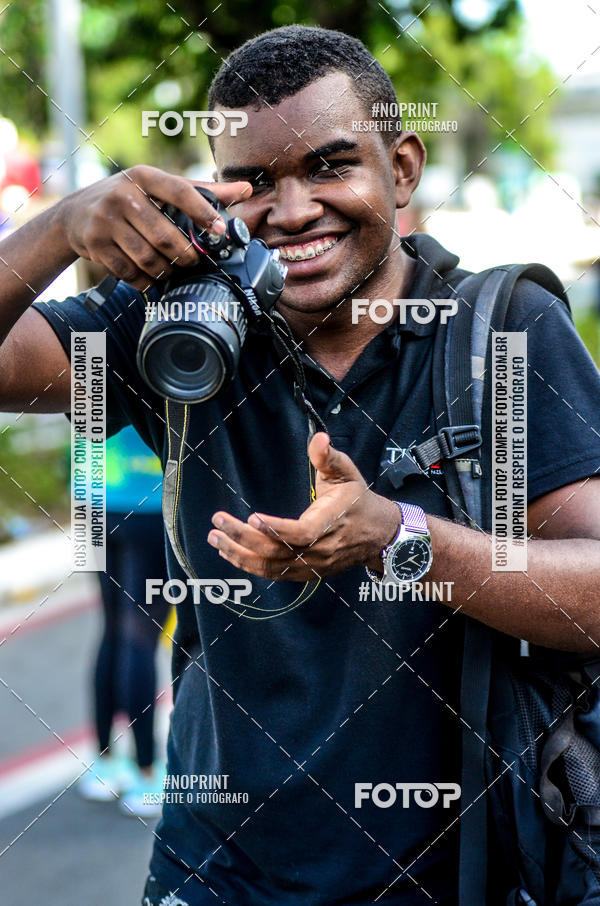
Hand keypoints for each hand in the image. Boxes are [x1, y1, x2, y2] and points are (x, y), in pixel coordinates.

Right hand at [57, 165, 251, 291]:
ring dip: (165, 271)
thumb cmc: (128, 198)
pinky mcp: (95, 244)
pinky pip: (129, 272)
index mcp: (143, 176)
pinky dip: (144, 280)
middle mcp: (123, 195)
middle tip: (192, 262)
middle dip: (184, 256)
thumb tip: (246, 190)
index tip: (219, 229)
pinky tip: (151, 277)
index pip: (179, 191)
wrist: (75, 214)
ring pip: (147, 258)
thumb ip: (201, 191)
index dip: (202, 212)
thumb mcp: (158, 187)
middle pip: (165, 236)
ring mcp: (106, 220)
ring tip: (171, 270)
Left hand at [207, 432, 401, 580]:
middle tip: (218, 522)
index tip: (252, 517)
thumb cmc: (357, 500)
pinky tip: (230, 552)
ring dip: (240, 554)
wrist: (377, 534)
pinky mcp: (306, 573)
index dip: (277, 529)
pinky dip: (250, 565)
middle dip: (244, 538)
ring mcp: (313, 565)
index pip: (302, 532)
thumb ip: (329, 457)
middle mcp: (321, 549)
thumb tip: (319, 438)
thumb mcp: (347, 473)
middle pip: (278, 551)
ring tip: (215, 538)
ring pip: (272, 567)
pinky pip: (274, 574)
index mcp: (331, 522)